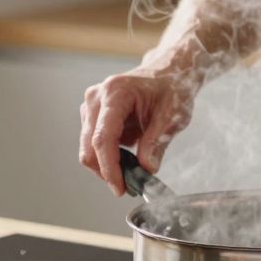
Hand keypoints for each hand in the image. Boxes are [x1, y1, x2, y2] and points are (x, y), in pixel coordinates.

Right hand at [79, 49, 202, 195]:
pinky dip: (107, 157)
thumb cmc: (171, 89)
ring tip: (131, 172)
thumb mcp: (172, 116)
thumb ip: (157, 143)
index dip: (109, 167)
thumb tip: (146, 169)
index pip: (103, 138)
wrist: (167, 73)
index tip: (120, 187)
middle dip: (106, 171)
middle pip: (89, 146)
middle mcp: (96, 98)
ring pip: (88, 148)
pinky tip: (126, 159)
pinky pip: (93, 144)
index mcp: (116, 93)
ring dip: (106, 165)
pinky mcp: (92, 114)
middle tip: (127, 187)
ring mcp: (91, 106)